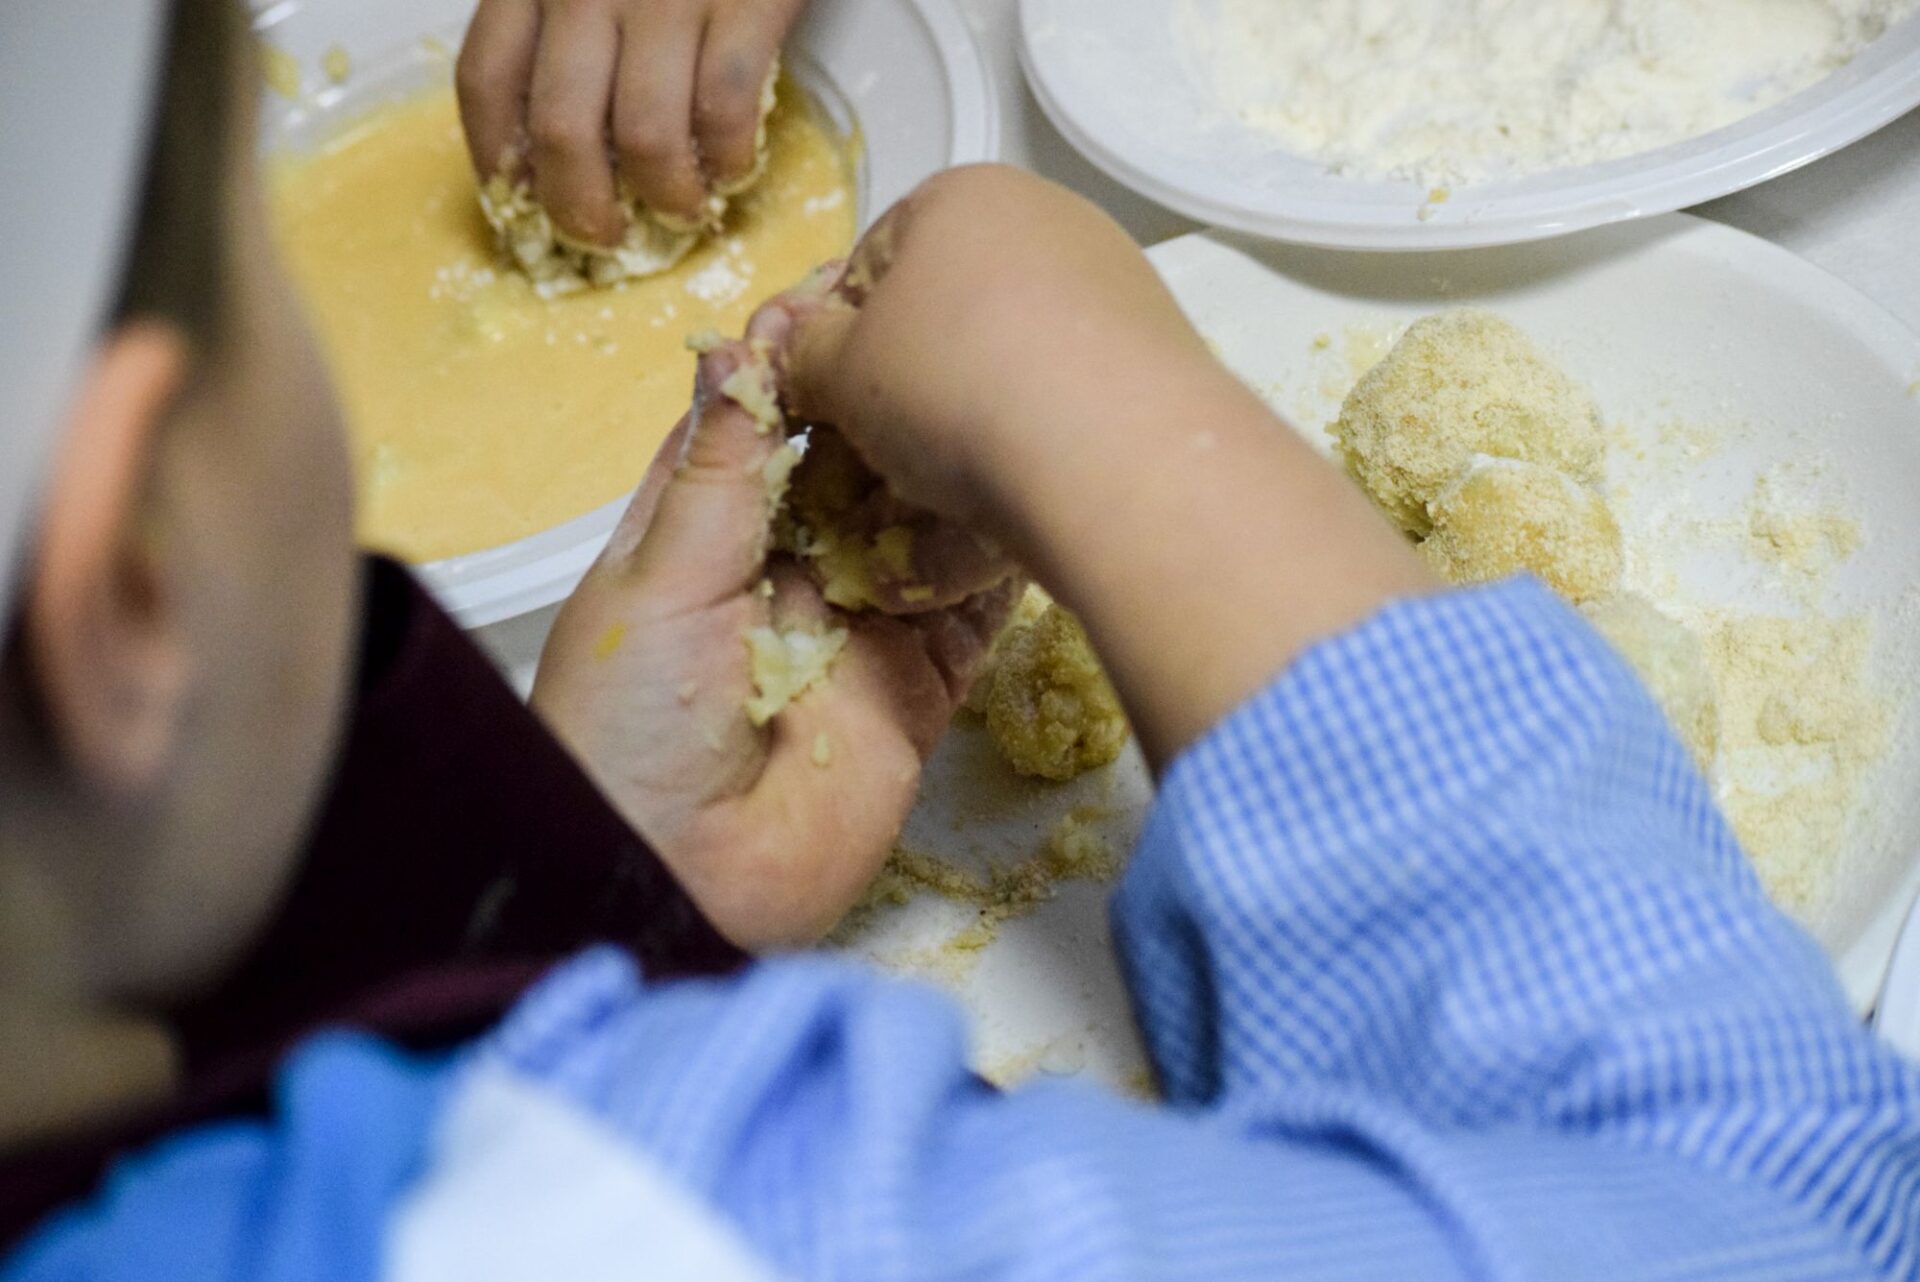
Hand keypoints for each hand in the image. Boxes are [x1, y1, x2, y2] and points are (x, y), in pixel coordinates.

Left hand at [457, 0, 806, 242]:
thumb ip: (554, 18)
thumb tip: (549, 137)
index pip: (487, 81)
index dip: (498, 161)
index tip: (521, 204)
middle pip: (563, 130)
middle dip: (583, 208)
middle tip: (606, 236)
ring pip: (646, 135)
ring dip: (666, 196)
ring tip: (682, 210)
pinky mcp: (747, 1)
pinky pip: (728, 106)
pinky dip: (731, 156)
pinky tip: (735, 165)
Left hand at [532, 314, 1011, 949]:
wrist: (675, 886)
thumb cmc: (629, 730)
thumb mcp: (657, 582)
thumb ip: (719, 473)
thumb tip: (737, 351)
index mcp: (699, 541)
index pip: (758, 434)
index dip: (802, 372)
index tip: (856, 302)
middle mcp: (782, 577)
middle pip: (853, 477)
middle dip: (894, 419)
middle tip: (950, 342)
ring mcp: (855, 635)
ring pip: (919, 536)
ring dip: (953, 482)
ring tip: (1002, 404)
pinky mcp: (915, 694)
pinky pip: (967, 617)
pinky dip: (997, 567)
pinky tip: (1032, 501)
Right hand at [780, 166, 1434, 767]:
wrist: (1116, 456)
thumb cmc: (952, 388)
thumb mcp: (838, 373)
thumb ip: (802, 354)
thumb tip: (798, 351)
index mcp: (960, 194)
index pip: (867, 265)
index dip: (833, 343)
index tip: (824, 409)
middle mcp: (1046, 219)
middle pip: (944, 314)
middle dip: (904, 389)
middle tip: (878, 463)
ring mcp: (1113, 285)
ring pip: (1006, 366)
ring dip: (965, 427)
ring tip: (944, 495)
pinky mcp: (1157, 355)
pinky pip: (1067, 402)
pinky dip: (1033, 444)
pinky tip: (1016, 499)